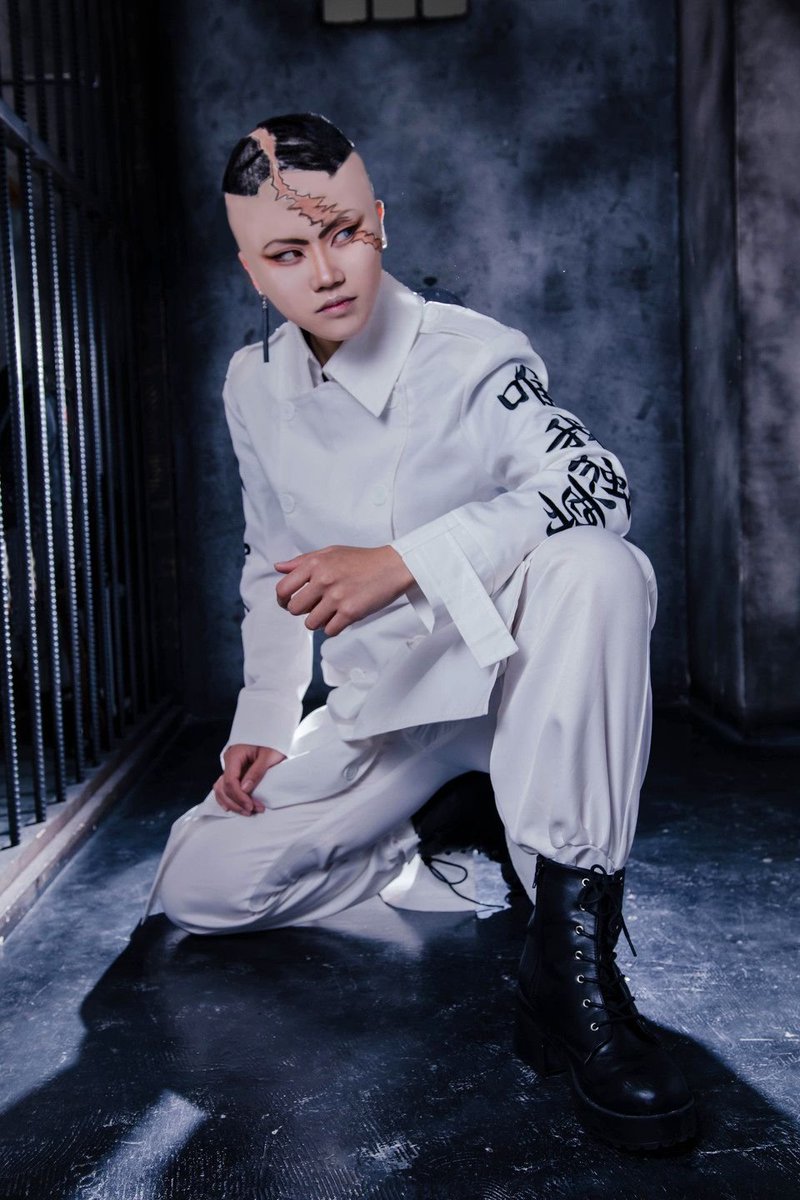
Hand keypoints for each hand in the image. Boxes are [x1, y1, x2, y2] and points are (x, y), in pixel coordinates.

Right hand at [213, 744, 285, 814]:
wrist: (274, 732)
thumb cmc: (273, 742)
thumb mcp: (268, 756)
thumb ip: (256, 772)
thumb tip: (245, 789)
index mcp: (234, 755)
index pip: (230, 781)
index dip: (239, 796)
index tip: (251, 805)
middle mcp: (229, 761)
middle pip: (224, 787)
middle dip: (237, 802)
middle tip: (252, 811)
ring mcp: (230, 766)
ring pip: (221, 789)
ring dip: (232, 802)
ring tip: (246, 811)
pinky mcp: (235, 771)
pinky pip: (226, 786)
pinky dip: (228, 798)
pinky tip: (234, 807)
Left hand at [274, 544, 414, 635]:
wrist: (393, 567)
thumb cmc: (362, 560)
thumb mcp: (330, 552)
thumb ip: (302, 561)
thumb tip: (278, 568)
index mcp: (315, 564)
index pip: (283, 588)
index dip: (282, 599)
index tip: (288, 602)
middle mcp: (323, 580)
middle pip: (294, 609)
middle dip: (303, 611)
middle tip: (315, 606)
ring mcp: (336, 597)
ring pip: (311, 623)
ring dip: (319, 621)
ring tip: (331, 611)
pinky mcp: (350, 612)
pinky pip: (329, 631)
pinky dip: (334, 627)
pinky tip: (342, 617)